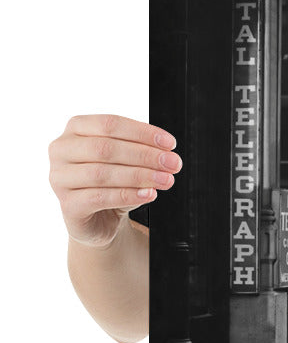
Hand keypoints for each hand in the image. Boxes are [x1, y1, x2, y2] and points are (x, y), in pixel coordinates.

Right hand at [49, 115, 181, 247]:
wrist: (100, 218)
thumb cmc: (113, 182)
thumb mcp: (127, 161)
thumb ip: (141, 152)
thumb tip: (166, 155)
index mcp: (76, 129)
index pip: (110, 124)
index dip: (143, 132)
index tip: (170, 144)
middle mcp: (62, 150)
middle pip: (106, 148)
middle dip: (145, 155)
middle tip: (173, 164)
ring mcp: (59, 178)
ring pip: (102, 173)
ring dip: (140, 176)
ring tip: (166, 180)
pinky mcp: (67, 205)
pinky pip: (99, 198)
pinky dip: (128, 195)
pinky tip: (149, 194)